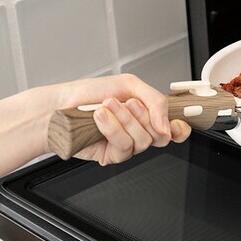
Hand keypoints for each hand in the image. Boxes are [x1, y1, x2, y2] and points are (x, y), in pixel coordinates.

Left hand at [47, 74, 190, 164]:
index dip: (180, 128)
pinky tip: (100, 118)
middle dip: (145, 116)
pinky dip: (112, 128)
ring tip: (107, 107)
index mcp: (148, 113)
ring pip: (144, 140)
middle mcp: (140, 130)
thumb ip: (156, 102)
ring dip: (125, 120)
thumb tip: (168, 125)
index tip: (177, 123)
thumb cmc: (89, 93)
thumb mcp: (130, 85)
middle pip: (162, 135)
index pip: (175, 127)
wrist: (60, 106)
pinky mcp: (113, 155)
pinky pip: (125, 146)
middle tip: (129, 104)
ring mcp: (128, 144)